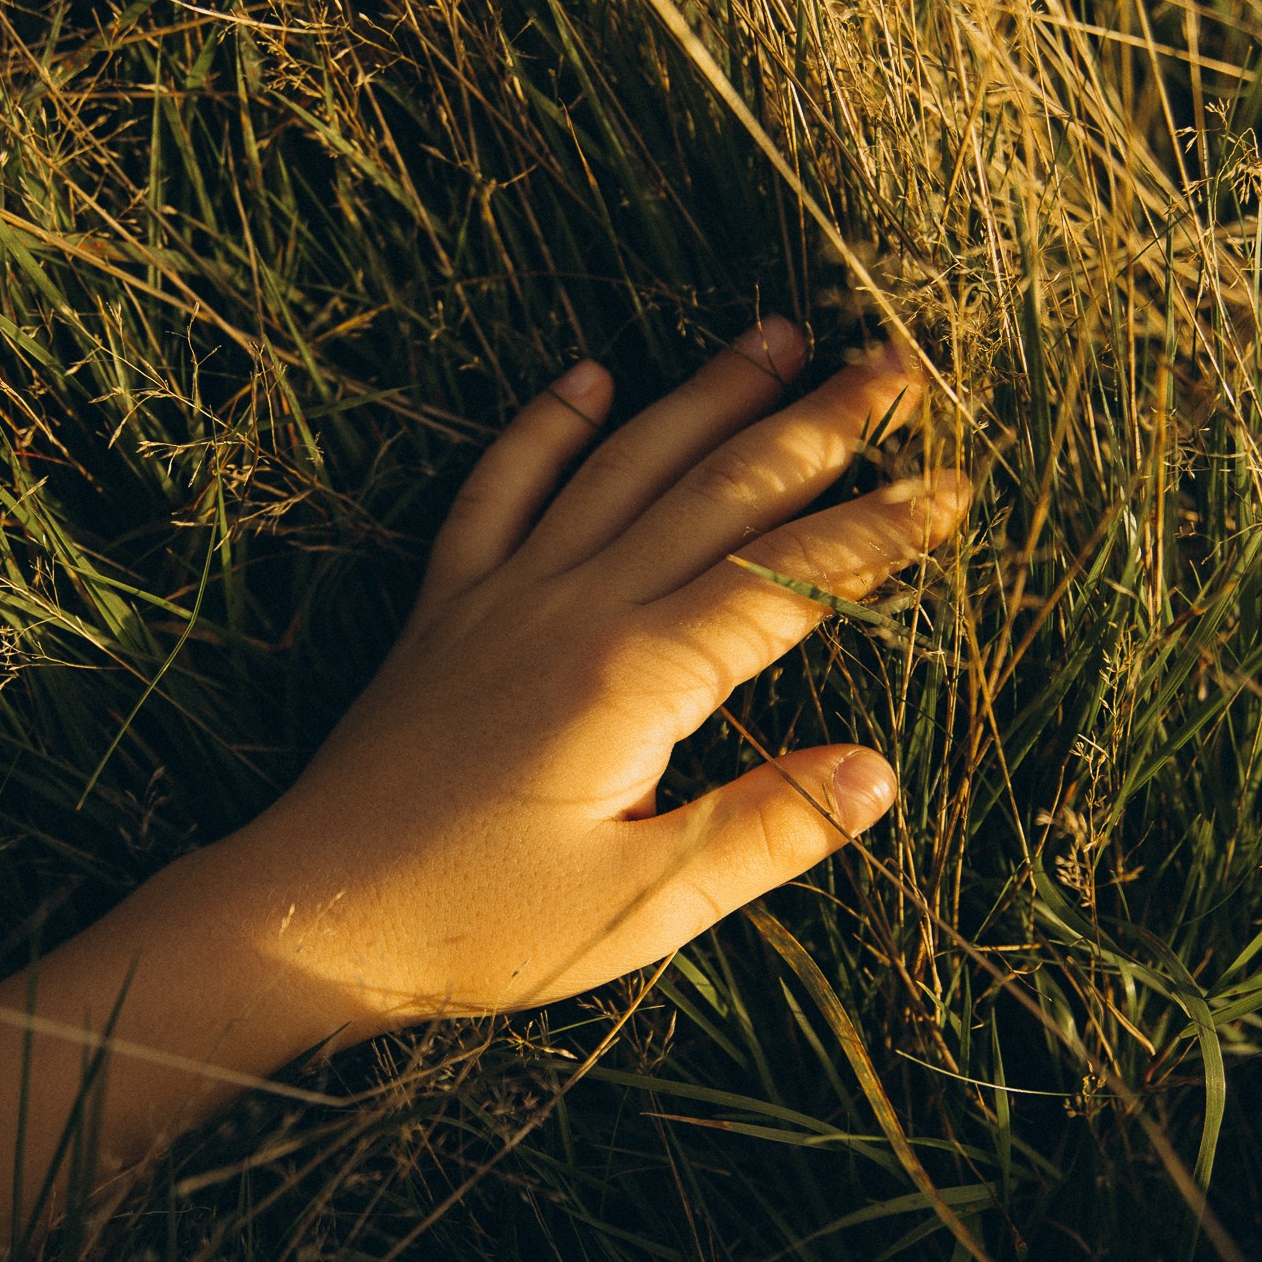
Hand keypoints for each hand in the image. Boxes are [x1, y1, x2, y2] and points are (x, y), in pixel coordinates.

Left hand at [231, 316, 970, 1031]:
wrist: (309, 915)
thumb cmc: (477, 927)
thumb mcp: (639, 907)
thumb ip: (762, 834)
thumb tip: (877, 773)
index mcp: (634, 676)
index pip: (785, 578)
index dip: (877, 531)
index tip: (952, 487)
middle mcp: (572, 606)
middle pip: (715, 489)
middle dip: (814, 424)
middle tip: (892, 365)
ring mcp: (502, 594)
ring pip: (621, 465)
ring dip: (704, 396)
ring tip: (776, 334)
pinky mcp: (445, 609)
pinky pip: (498, 490)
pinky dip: (545, 429)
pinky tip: (589, 378)